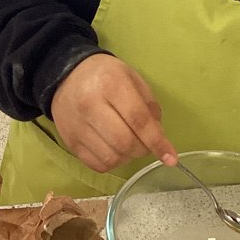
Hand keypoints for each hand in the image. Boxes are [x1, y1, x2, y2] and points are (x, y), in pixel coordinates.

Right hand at [51, 53, 176, 172]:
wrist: (67, 75)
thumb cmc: (106, 75)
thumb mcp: (132, 78)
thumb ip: (149, 106)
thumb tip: (159, 137)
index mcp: (111, 84)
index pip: (138, 119)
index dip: (157, 141)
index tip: (171, 158)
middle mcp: (90, 105)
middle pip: (124, 142)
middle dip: (143, 149)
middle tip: (147, 144)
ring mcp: (77, 126)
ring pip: (111, 157)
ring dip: (128, 158)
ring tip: (130, 145)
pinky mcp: (69, 141)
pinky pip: (97, 164)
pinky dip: (113, 163)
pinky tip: (115, 150)